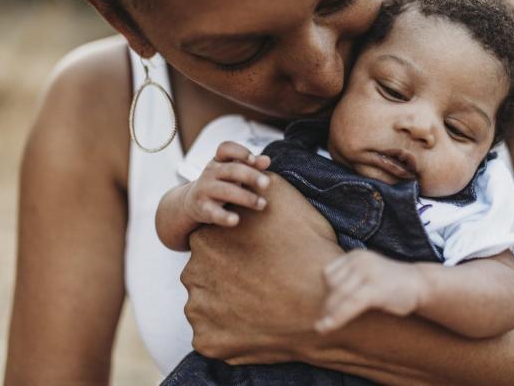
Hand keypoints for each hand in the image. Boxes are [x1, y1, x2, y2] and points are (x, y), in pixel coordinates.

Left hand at [181, 173, 343, 364]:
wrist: (322, 303)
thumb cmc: (307, 250)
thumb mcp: (286, 200)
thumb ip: (259, 185)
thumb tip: (252, 170)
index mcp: (205, 239)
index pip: (211, 243)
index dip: (237, 249)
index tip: (259, 256)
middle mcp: (192, 273)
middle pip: (205, 274)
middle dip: (228, 276)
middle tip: (262, 281)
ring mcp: (197, 311)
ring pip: (207, 305)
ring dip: (227, 305)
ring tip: (261, 303)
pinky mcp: (205, 342)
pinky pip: (212, 335)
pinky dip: (230, 332)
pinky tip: (256, 323)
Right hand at [182, 141, 270, 226]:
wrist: (193, 201)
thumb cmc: (222, 182)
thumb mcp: (234, 171)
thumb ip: (251, 165)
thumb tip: (267, 160)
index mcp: (219, 160)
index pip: (225, 149)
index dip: (239, 152)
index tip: (253, 160)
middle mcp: (210, 172)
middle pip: (231, 170)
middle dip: (250, 176)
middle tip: (267, 183)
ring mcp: (204, 189)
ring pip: (225, 191)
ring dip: (245, 197)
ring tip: (262, 204)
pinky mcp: (202, 208)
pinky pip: (213, 212)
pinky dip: (224, 216)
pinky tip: (236, 220)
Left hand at [315, 250, 426, 333]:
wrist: (419, 283)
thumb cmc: (391, 283)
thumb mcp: (367, 273)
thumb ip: (349, 279)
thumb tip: (325, 301)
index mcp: (356, 255)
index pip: (329, 273)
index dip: (328, 291)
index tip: (330, 306)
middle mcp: (360, 260)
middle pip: (333, 286)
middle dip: (328, 305)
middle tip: (324, 322)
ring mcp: (368, 273)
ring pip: (339, 296)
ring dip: (329, 314)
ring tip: (322, 328)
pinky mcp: (375, 288)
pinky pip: (350, 304)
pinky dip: (337, 318)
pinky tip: (327, 327)